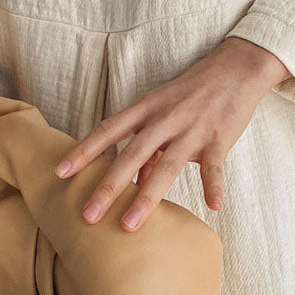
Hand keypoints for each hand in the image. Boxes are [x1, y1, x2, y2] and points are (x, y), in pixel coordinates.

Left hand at [53, 36, 291, 231]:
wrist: (234, 68)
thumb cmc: (192, 93)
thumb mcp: (162, 110)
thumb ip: (148, 145)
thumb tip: (136, 180)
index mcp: (145, 109)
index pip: (107, 130)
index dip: (83, 151)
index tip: (59, 173)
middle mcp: (163, 119)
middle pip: (130, 156)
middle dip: (107, 187)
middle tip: (87, 216)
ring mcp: (191, 129)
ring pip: (165, 167)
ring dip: (146, 198)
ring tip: (130, 225)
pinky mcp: (218, 137)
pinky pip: (214, 167)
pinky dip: (214, 187)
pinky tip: (213, 207)